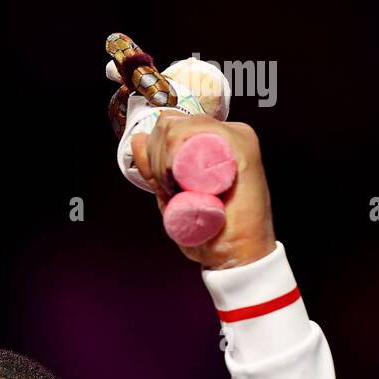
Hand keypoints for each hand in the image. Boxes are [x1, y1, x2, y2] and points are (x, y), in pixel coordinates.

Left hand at [130, 115, 274, 269]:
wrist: (238, 256)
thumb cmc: (210, 231)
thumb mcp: (172, 197)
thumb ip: (154, 170)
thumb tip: (137, 139)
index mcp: (212, 141)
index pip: (170, 125)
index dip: (154, 152)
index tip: (161, 183)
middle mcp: (226, 133)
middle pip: (171, 123)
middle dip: (156, 157)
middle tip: (171, 189)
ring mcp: (236, 137)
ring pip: (178, 127)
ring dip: (164, 161)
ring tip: (180, 190)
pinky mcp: (242, 146)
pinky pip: (195, 134)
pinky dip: (176, 157)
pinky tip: (183, 183)